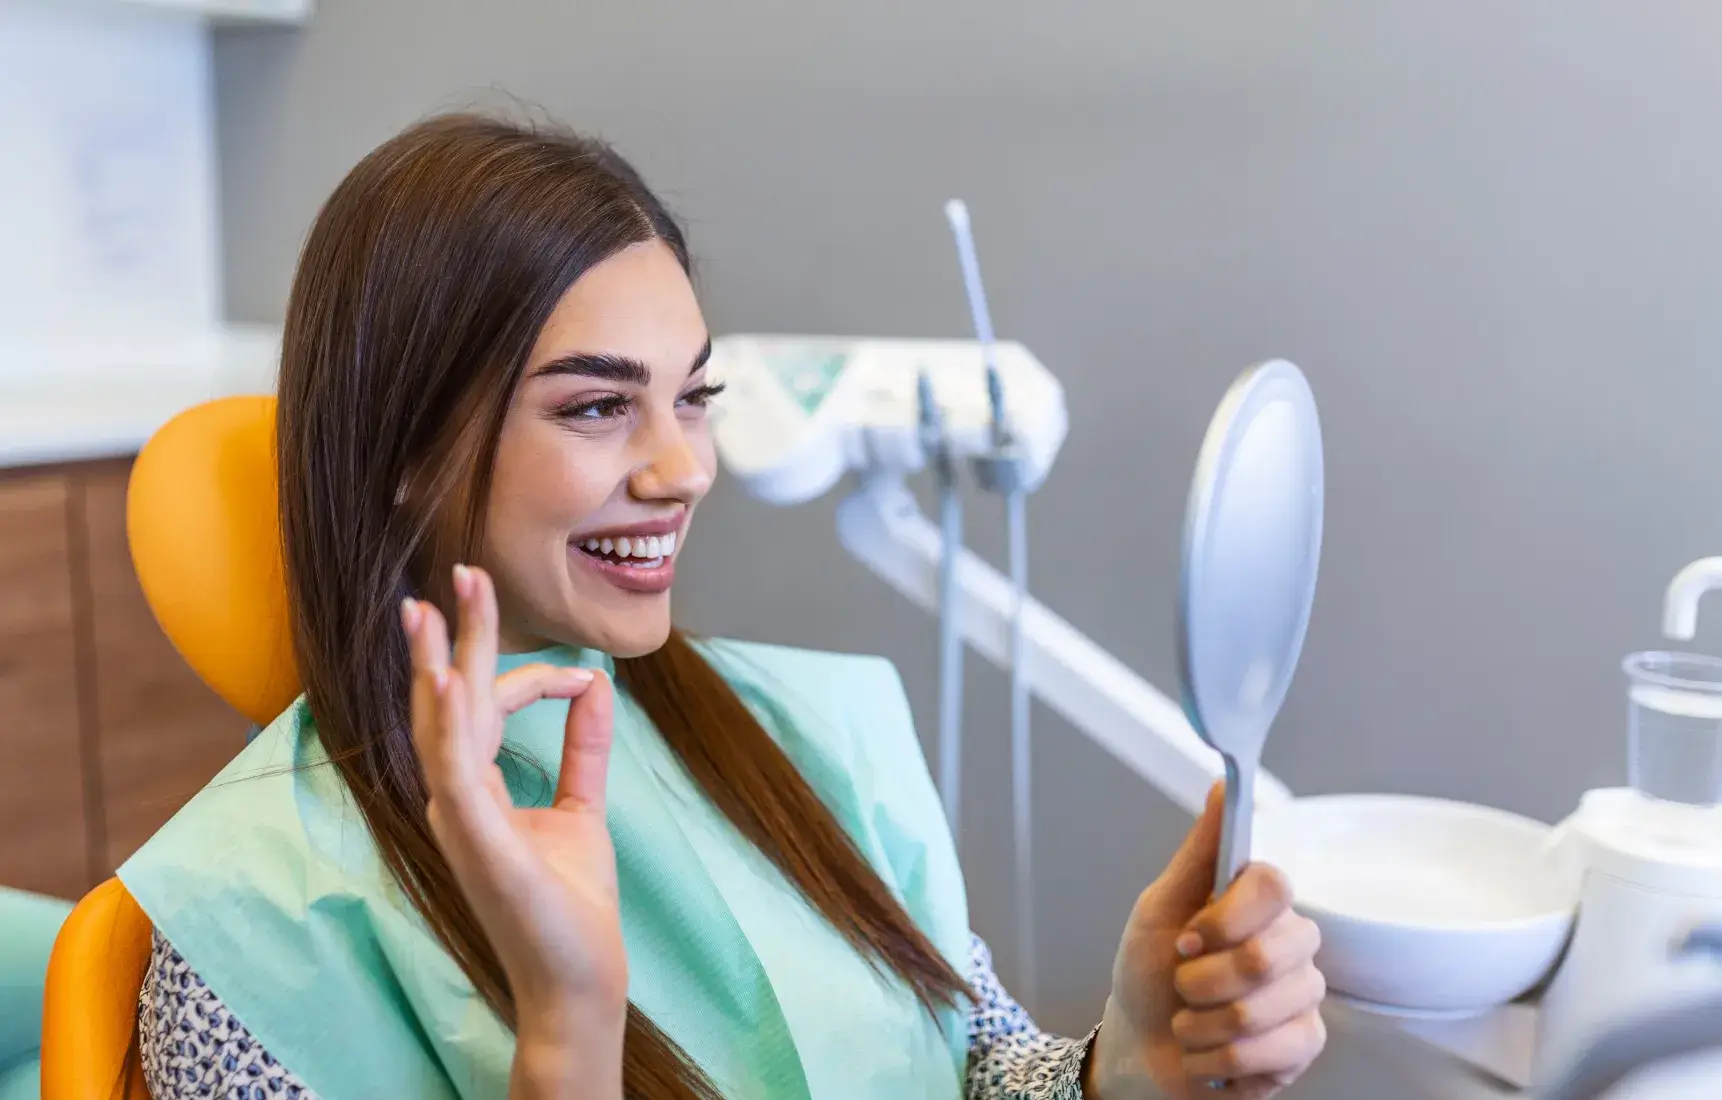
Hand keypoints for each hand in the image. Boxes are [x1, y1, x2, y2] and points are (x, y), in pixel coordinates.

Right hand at [403, 564, 626, 1096]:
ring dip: (436, 664)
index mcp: (475, 788)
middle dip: (454, 636)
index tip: (583, 677)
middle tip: (461, 572)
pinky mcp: (477, 841)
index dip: (535, 678)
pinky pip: (455, 772)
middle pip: (446, 701)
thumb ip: (585, 747)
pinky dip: (450, 725)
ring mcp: (459, 820)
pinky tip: (449, 680)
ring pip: (439, 727)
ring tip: (430, 609)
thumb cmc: (570, 902)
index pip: (487, 707)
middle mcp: (455, 799)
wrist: (579, 977)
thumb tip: (598, 685)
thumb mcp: (582, 806)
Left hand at [1088, 785, 1325, 1099]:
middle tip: (1183, 984)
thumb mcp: (1160, 906)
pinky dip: (1220, 1057)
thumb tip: (1224, 786)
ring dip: (1204, 1024)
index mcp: (1257, 902)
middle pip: (1268, 955)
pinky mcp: (1304, 1043)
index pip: (1273, 886)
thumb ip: (1199, 851)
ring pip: (1264, 1008)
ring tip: (1192, 1021)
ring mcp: (1302, 994)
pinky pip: (1274, 1050)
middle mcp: (1289, 942)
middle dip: (1203, 980)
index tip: (1187, 938)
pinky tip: (1211, 1052)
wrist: (1141, 1047)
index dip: (1226, 919)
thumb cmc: (1148, 973)